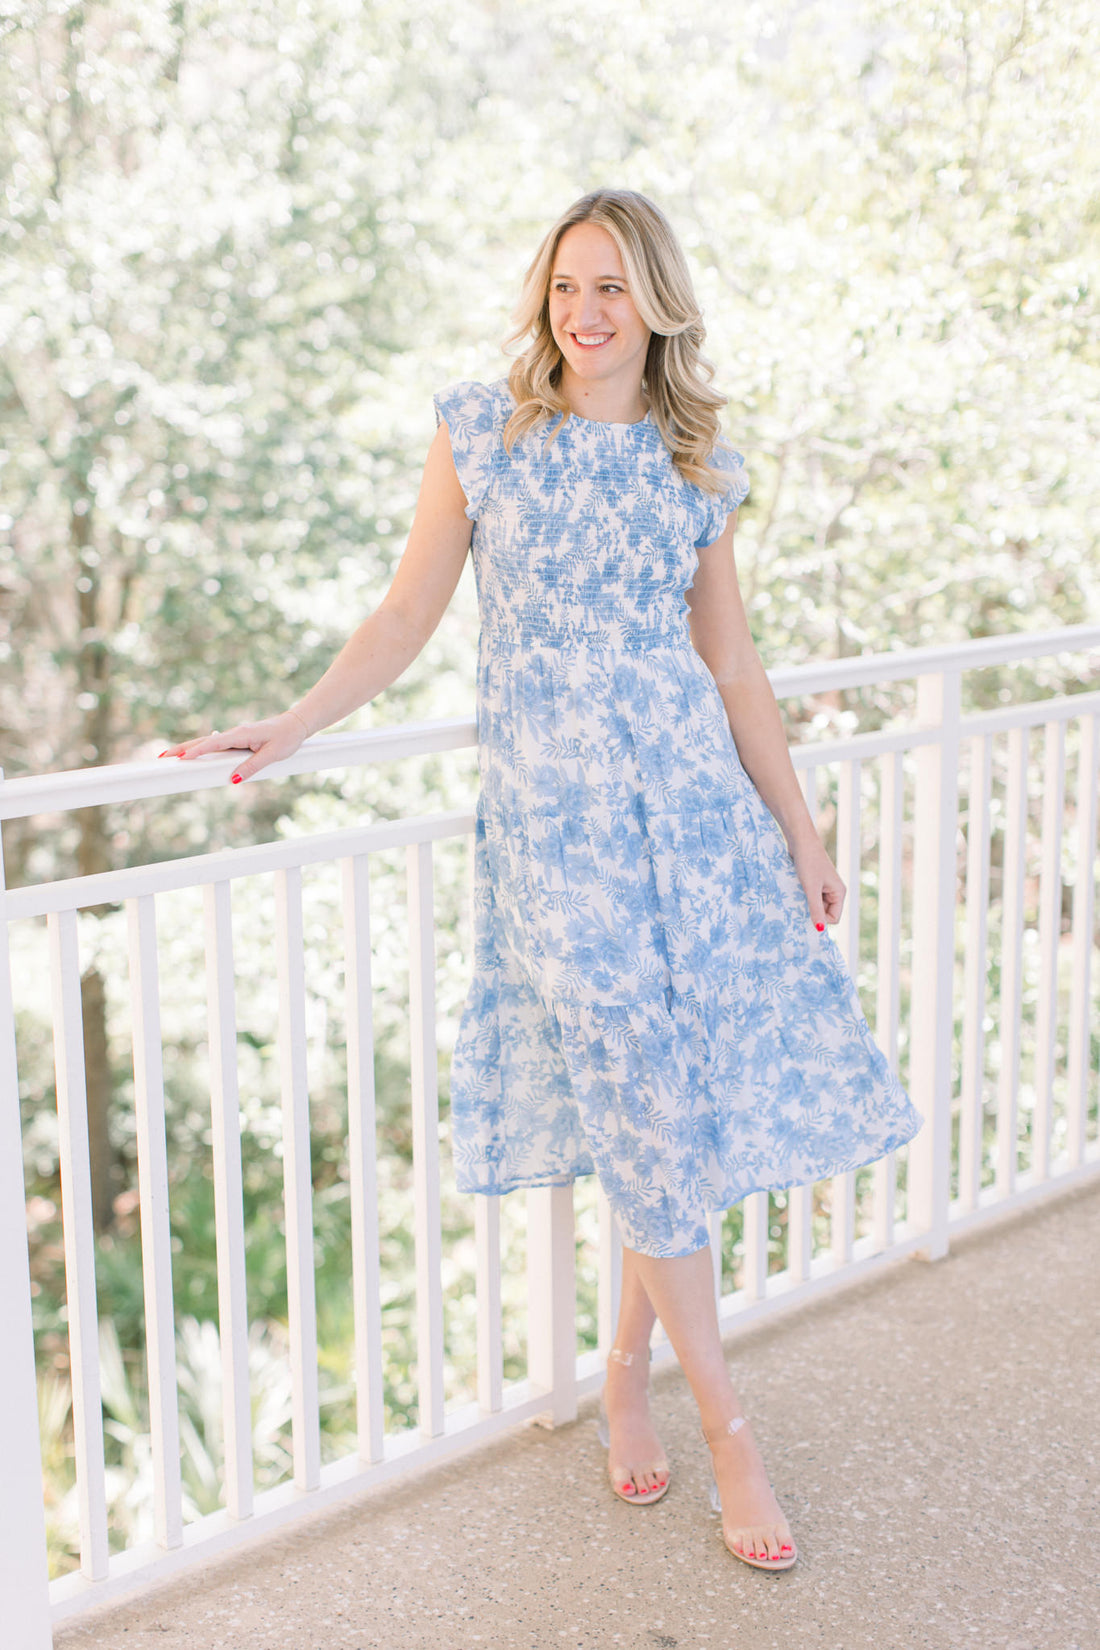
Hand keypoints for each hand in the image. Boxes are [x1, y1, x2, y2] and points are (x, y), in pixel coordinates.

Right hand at [158, 711, 309, 783]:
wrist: (296, 725)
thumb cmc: (286, 738)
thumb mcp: (273, 755)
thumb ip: (252, 767)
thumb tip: (232, 780)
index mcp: (241, 734)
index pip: (213, 744)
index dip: (196, 751)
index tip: (181, 758)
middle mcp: (234, 733)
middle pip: (202, 742)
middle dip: (181, 749)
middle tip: (161, 758)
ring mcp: (234, 736)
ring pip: (206, 743)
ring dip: (187, 749)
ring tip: (168, 757)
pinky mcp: (236, 740)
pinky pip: (214, 746)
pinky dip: (200, 749)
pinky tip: (190, 755)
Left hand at [787, 833, 845, 928]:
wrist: (800, 841)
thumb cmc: (808, 863)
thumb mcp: (811, 889)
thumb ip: (816, 909)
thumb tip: (820, 929)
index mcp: (839, 893)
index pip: (834, 918)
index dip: (821, 919)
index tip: (807, 912)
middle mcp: (834, 891)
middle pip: (824, 913)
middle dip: (812, 911)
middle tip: (800, 902)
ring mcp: (823, 887)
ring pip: (815, 905)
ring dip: (805, 903)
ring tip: (797, 894)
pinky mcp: (813, 882)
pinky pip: (809, 897)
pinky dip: (802, 896)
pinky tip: (795, 889)